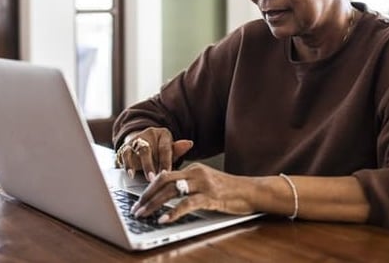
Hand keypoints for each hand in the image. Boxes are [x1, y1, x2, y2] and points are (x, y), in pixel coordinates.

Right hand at [115, 127, 192, 180]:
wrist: (143, 142)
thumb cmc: (160, 149)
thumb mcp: (170, 149)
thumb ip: (177, 149)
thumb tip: (189, 143)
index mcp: (163, 134)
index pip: (164, 148)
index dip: (165, 162)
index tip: (166, 174)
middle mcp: (148, 135)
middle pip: (147, 149)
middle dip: (150, 165)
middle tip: (153, 178)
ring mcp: (136, 140)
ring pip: (135, 151)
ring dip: (139, 165)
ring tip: (141, 177)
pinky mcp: (126, 147)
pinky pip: (125, 154)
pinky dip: (127, 165)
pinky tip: (130, 174)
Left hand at [131, 163, 255, 222]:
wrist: (252, 191)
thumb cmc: (230, 190)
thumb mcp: (207, 182)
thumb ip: (190, 185)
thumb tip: (169, 193)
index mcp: (194, 169)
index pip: (165, 175)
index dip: (149, 187)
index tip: (139, 200)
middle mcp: (196, 173)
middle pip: (164, 181)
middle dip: (147, 195)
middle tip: (136, 208)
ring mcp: (204, 184)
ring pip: (172, 191)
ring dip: (154, 204)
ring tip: (144, 214)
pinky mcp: (211, 197)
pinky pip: (187, 204)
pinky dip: (173, 212)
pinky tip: (165, 219)